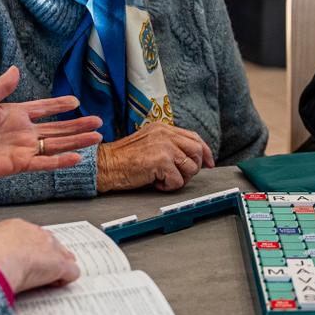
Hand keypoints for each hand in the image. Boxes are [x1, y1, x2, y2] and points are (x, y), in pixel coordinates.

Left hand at [0, 66, 103, 186]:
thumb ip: (2, 87)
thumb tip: (16, 69)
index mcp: (15, 114)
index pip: (43, 108)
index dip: (59, 105)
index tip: (76, 101)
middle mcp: (23, 132)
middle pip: (57, 128)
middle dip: (77, 125)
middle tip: (98, 121)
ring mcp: (23, 149)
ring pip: (56, 144)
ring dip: (76, 141)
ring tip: (96, 137)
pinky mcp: (19, 164)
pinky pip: (44, 163)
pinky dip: (60, 161)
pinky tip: (77, 157)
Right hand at [0, 217, 80, 294]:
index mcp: (14, 227)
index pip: (32, 236)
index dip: (33, 250)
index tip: (29, 260)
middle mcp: (36, 233)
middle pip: (51, 244)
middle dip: (49, 257)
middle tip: (42, 271)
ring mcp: (50, 248)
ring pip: (64, 256)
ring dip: (58, 268)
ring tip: (49, 280)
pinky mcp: (59, 264)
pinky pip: (71, 272)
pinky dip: (65, 281)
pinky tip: (54, 286)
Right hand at [96, 123, 215, 192]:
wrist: (104, 166)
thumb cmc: (122, 159)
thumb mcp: (148, 143)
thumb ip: (168, 145)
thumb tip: (190, 157)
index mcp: (163, 128)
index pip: (194, 137)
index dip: (205, 152)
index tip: (209, 163)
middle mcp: (166, 134)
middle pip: (198, 151)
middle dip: (193, 168)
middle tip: (179, 176)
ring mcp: (164, 146)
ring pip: (191, 168)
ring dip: (180, 179)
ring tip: (162, 178)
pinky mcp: (161, 161)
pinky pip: (179, 181)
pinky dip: (169, 186)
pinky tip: (155, 182)